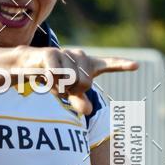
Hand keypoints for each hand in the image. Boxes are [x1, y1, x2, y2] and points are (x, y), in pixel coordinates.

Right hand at [13, 47, 137, 114]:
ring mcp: (66, 53)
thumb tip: (88, 111)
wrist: (28, 65)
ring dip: (60, 87)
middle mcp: (79, 55)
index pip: (108, 63)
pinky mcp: (51, 54)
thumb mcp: (69, 92)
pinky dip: (51, 81)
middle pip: (86, 83)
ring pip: (71, 80)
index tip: (136, 66)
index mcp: (87, 64)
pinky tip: (45, 78)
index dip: (121, 65)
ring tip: (52, 81)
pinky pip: (56, 74)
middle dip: (73, 90)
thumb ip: (80, 101)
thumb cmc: (54, 79)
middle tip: (62, 87)